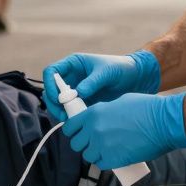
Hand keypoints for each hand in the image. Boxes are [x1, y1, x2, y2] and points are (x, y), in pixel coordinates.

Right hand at [42, 51, 160, 120]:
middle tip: (62, 113)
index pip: (52, 72)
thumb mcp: (106, 72)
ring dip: (60, 111)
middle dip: (53, 102)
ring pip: (58, 103)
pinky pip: (70, 110)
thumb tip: (78, 93)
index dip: (49, 84)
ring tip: (69, 119)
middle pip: (51, 90)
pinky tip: (77, 121)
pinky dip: (70, 117)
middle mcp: (71, 77)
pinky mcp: (82, 102)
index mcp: (73, 64)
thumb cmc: (121, 68)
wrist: (136, 79)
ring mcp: (76, 91)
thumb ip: (92, 82)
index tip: (57, 97)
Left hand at [63, 92, 185, 169]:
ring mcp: (102, 146)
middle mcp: (94, 130)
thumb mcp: (119, 102)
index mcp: (94, 113)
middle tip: (95, 143)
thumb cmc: (146, 109)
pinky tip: (114, 157)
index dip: (73, 131)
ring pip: (88, 156)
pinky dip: (105, 162)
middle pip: (76, 144)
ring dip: (95, 154)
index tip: (79, 133)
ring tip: (107, 150)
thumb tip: (99, 118)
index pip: (70, 127)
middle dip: (84, 144)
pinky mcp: (113, 160)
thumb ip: (104, 111)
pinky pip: (101, 164)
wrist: (163, 123)